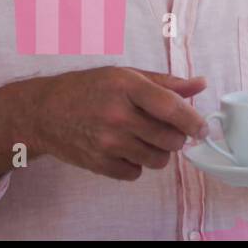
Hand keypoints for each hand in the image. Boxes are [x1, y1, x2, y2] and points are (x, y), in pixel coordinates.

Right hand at [30, 66, 207, 180]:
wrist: (44, 112)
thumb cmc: (88, 89)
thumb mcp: (126, 75)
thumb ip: (166, 83)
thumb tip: (200, 85)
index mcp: (127, 86)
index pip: (171, 107)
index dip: (193, 121)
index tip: (203, 128)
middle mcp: (117, 115)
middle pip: (170, 139)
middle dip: (176, 137)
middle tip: (165, 129)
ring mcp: (107, 142)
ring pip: (158, 160)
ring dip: (158, 152)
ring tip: (143, 138)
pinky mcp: (99, 163)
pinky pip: (136, 173)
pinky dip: (136, 164)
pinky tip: (124, 148)